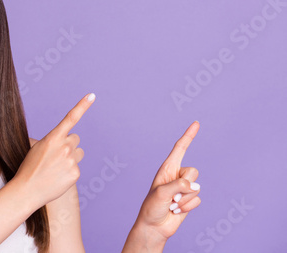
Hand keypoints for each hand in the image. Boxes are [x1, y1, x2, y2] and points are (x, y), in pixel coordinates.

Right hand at [14, 93, 95, 208]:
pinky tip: (58, 178)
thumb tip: (68, 141)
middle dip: (69, 145)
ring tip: (56, 168)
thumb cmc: (29, 168)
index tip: (92, 95)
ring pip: (79, 153)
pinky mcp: (76, 173)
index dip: (82, 106)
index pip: (70, 118)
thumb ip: (54, 141)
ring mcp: (71, 160)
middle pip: (76, 139)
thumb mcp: (37, 148)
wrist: (27, 190)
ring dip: (71, 157)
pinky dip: (69, 172)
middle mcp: (64, 147)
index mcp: (53, 137)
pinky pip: (77, 167)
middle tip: (56, 156)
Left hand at [133, 121, 201, 243]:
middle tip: (172, 196)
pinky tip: (176, 210)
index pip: (180, 148)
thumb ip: (179, 186)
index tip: (196, 123)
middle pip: (193, 172)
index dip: (188, 135)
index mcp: (167, 168)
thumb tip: (195, 187)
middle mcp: (177, 175)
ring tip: (171, 204)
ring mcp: (184, 188)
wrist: (154, 226)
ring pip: (196, 188)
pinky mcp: (189, 199)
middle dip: (185, 185)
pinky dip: (187, 207)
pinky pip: (198, 200)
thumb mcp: (162, 193)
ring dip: (184, 200)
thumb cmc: (152, 207)